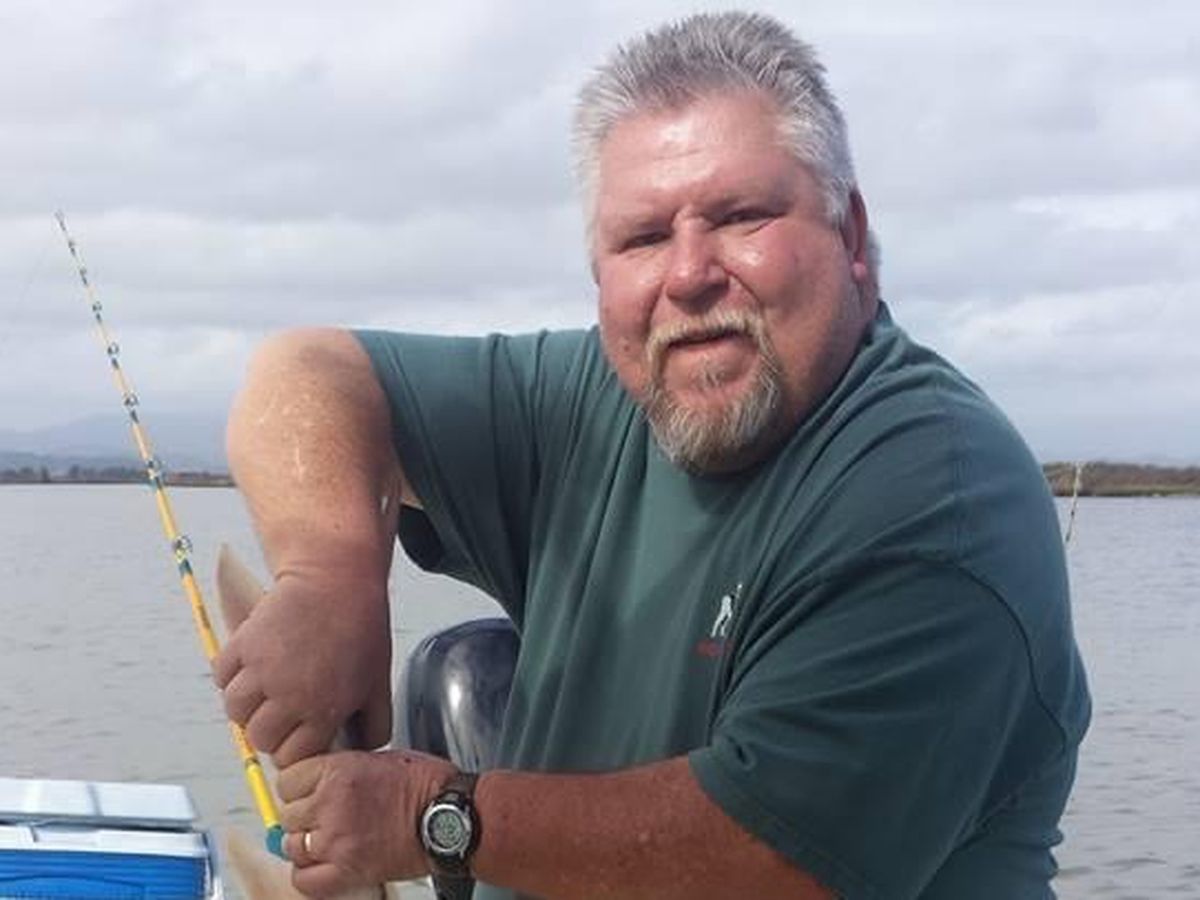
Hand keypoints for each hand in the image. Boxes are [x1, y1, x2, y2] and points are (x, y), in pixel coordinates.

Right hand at [213, 569, 392, 766]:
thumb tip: (358, 751)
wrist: (337, 580)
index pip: (291, 756)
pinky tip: (253, 668)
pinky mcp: (244, 645)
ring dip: (248, 706)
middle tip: (283, 712)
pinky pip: (222, 677)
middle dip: (271, 731)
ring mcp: (263, 670)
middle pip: (260, 739)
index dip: (295, 748)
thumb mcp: (378, 683)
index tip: (299, 734)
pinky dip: (232, 676)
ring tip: (265, 691)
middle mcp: (289, 694)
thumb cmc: (361, 628)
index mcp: (324, 709)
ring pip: (236, 712)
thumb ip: (373, 725)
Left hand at [278, 750, 456, 895]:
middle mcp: (330, 804)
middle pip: (288, 814)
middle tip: (324, 816)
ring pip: (292, 846)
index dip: (298, 787)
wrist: (449, 817)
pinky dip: (309, 875)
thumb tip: (315, 782)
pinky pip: (304, 879)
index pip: (287, 780)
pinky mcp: (346, 870)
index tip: (307, 791)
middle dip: (304, 815)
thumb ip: (341, 768)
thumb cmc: (425, 785)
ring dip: (307, 844)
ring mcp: (335, 840)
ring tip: (329, 839)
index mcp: (338, 771)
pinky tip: (324, 865)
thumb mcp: (378, 758)